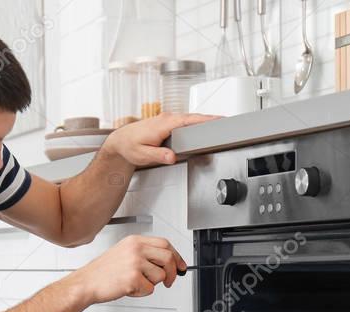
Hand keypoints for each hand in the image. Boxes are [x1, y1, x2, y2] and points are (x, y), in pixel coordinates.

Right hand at [68, 235, 188, 303]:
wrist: (86, 283)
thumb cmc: (103, 272)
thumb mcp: (123, 253)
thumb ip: (144, 253)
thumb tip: (168, 262)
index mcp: (134, 241)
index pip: (165, 244)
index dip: (177, 256)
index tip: (181, 266)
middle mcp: (136, 249)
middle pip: (168, 258)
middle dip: (173, 272)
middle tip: (169, 282)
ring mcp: (135, 263)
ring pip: (161, 276)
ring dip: (152, 284)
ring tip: (136, 284)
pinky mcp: (133, 278)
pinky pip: (150, 289)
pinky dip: (141, 293)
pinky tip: (129, 289)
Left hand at [101, 112, 222, 166]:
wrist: (121, 141)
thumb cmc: (130, 146)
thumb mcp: (143, 154)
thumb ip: (158, 155)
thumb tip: (171, 157)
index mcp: (164, 124)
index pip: (189, 120)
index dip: (205, 119)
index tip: (218, 119)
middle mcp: (167, 118)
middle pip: (194, 117)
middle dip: (211, 118)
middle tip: (227, 122)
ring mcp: (168, 119)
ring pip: (191, 118)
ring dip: (205, 120)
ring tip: (221, 124)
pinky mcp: (169, 122)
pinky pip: (186, 120)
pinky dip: (197, 122)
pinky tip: (205, 126)